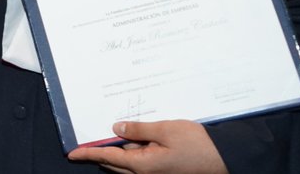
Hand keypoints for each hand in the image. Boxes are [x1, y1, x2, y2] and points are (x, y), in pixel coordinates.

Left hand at [68, 120, 227, 173]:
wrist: (227, 160)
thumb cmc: (200, 146)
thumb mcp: (166, 130)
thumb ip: (139, 130)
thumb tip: (116, 130)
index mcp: (142, 165)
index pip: (107, 158)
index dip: (88, 153)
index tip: (72, 153)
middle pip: (115, 163)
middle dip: (102, 152)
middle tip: (90, 139)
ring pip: (128, 163)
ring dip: (121, 149)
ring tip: (118, 131)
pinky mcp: (164, 172)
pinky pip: (141, 163)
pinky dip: (135, 151)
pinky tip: (140, 137)